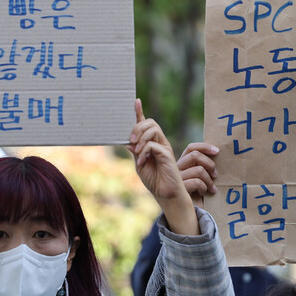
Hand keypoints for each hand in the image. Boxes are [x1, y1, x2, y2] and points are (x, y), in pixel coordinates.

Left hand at [127, 99, 198, 234]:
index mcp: (152, 143)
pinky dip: (144, 151)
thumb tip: (128, 141)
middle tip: (131, 142)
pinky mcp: (167, 154)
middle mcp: (160, 142)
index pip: (146, 123)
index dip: (140, 112)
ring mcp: (164, 147)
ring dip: (141, 137)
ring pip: (153, 129)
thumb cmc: (155, 180)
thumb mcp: (140, 164)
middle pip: (150, 122)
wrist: (166, 194)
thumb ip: (135, 151)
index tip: (136, 101)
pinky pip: (153, 145)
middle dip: (137, 127)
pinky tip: (142, 161)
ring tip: (137, 151)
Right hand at [177, 142, 218, 207]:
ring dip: (209, 179)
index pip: (191, 148)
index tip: (217, 151)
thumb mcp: (202, 178)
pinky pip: (196, 182)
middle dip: (209, 164)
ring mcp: (176, 179)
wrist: (189, 215)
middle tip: (216, 174)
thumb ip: (204, 166)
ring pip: (198, 170)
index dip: (204, 147)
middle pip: (195, 155)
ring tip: (212, 188)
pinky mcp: (179, 189)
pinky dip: (204, 187)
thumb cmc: (198, 195)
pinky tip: (204, 193)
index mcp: (182, 164)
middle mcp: (176, 169)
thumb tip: (217, 154)